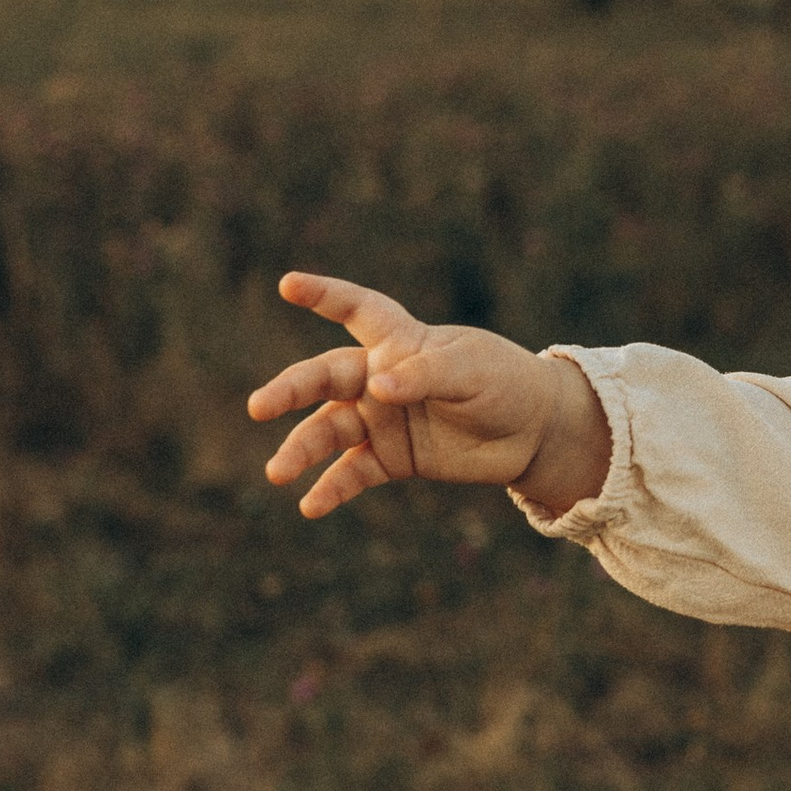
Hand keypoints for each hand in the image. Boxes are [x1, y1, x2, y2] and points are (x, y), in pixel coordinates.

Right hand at [247, 272, 610, 520]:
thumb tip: (379, 389)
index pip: (357, 310)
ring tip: (277, 473)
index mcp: (400, 341)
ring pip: (328, 431)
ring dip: (301, 450)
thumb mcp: (471, 371)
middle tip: (259, 407)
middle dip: (290, 391)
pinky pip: (351, 473)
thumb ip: (424, 375)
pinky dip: (331, 489)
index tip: (289, 284)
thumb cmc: (503, 382)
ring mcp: (381, 419)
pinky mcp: (390, 458)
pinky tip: (311, 506)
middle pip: (325, 378)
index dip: (325, 295)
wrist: (532, 432)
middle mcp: (378, 378)